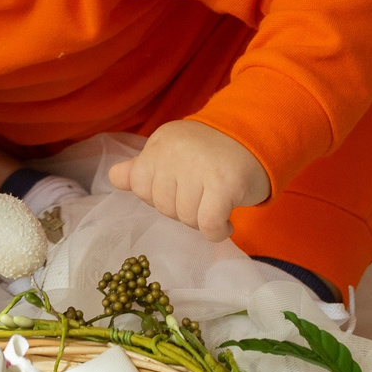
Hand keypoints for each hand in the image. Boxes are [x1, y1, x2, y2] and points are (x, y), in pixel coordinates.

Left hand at [108, 120, 269, 242]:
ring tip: (214, 205)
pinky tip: (225, 224)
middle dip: (182, 210)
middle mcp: (176, 151)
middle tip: (202, 197)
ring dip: (202, 221)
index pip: (139, 186)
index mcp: (160, 142)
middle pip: (164, 206)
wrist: (258, 140)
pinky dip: (217, 232)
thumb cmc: (211, 152)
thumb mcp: (172, 152)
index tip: (180, 189)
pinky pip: (208, 225)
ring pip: (186, 218)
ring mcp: (200, 166)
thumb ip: (142, 168)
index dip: (159, 197)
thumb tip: (114, 177)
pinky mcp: (225, 183)